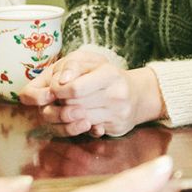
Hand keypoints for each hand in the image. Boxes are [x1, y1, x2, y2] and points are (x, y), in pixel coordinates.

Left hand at [18, 50, 164, 137]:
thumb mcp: (91, 62)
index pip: (74, 89)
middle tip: (58, 100)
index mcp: (109, 74)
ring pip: (80, 120)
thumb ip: (72, 67)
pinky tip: (83, 117)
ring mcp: (118, 113)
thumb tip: (59, 82)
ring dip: (68, 115)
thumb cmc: (106, 76)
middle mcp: (117, 94)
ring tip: (68, 108)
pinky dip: (81, 125)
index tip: (54, 89)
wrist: (137, 94)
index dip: (58, 91)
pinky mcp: (117, 128)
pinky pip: (90, 130)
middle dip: (61, 104)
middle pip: (74, 106)